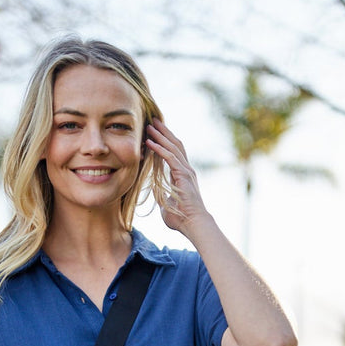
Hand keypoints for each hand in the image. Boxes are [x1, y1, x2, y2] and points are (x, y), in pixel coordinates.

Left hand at [145, 118, 210, 235]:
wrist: (194, 224)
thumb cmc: (182, 219)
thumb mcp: (166, 204)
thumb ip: (161, 196)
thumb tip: (155, 193)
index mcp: (183, 175)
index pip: (174, 152)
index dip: (164, 141)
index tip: (154, 132)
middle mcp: (186, 169)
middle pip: (175, 144)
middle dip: (164, 132)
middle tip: (153, 121)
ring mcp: (186, 171)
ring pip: (173, 147)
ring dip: (161, 136)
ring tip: (150, 126)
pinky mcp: (184, 175)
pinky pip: (170, 158)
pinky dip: (160, 149)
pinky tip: (151, 143)